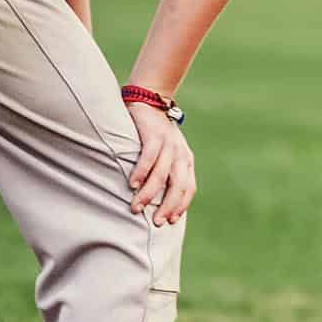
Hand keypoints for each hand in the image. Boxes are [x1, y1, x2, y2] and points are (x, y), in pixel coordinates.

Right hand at [126, 102, 195, 226]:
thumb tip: (159, 200)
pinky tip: (132, 184)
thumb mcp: (167, 152)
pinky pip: (149, 157)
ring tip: (137, 208)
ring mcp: (168, 144)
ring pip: (161, 174)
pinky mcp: (153, 135)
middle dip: (167, 206)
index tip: (171, 222)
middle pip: (177, 185)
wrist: (150, 99)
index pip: (188, 188)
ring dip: (149, 193)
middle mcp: (180, 153)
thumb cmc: (155, 133)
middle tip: (156, 223)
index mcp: (185, 160)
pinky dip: (141, 172)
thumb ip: (167, 171)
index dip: (181, 206)